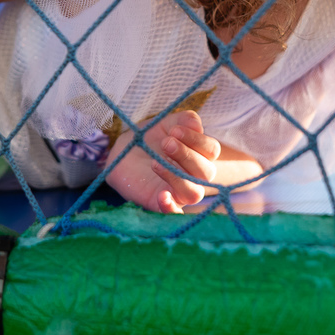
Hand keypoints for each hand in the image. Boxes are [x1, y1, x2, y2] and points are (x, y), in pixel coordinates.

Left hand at [104, 110, 221, 213]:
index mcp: (199, 155)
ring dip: (177, 176)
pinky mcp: (162, 204)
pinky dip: (171, 208)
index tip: (174, 130)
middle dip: (187, 156)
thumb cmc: (148, 139)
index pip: (211, 150)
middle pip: (207, 172)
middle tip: (166, 143)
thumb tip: (196, 124)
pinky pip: (175, 214)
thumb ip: (183, 120)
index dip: (197, 140)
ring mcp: (180, 192)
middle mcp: (195, 176)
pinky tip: (161, 196)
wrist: (122, 154)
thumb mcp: (165, 124)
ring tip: (156, 162)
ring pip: (195, 193)